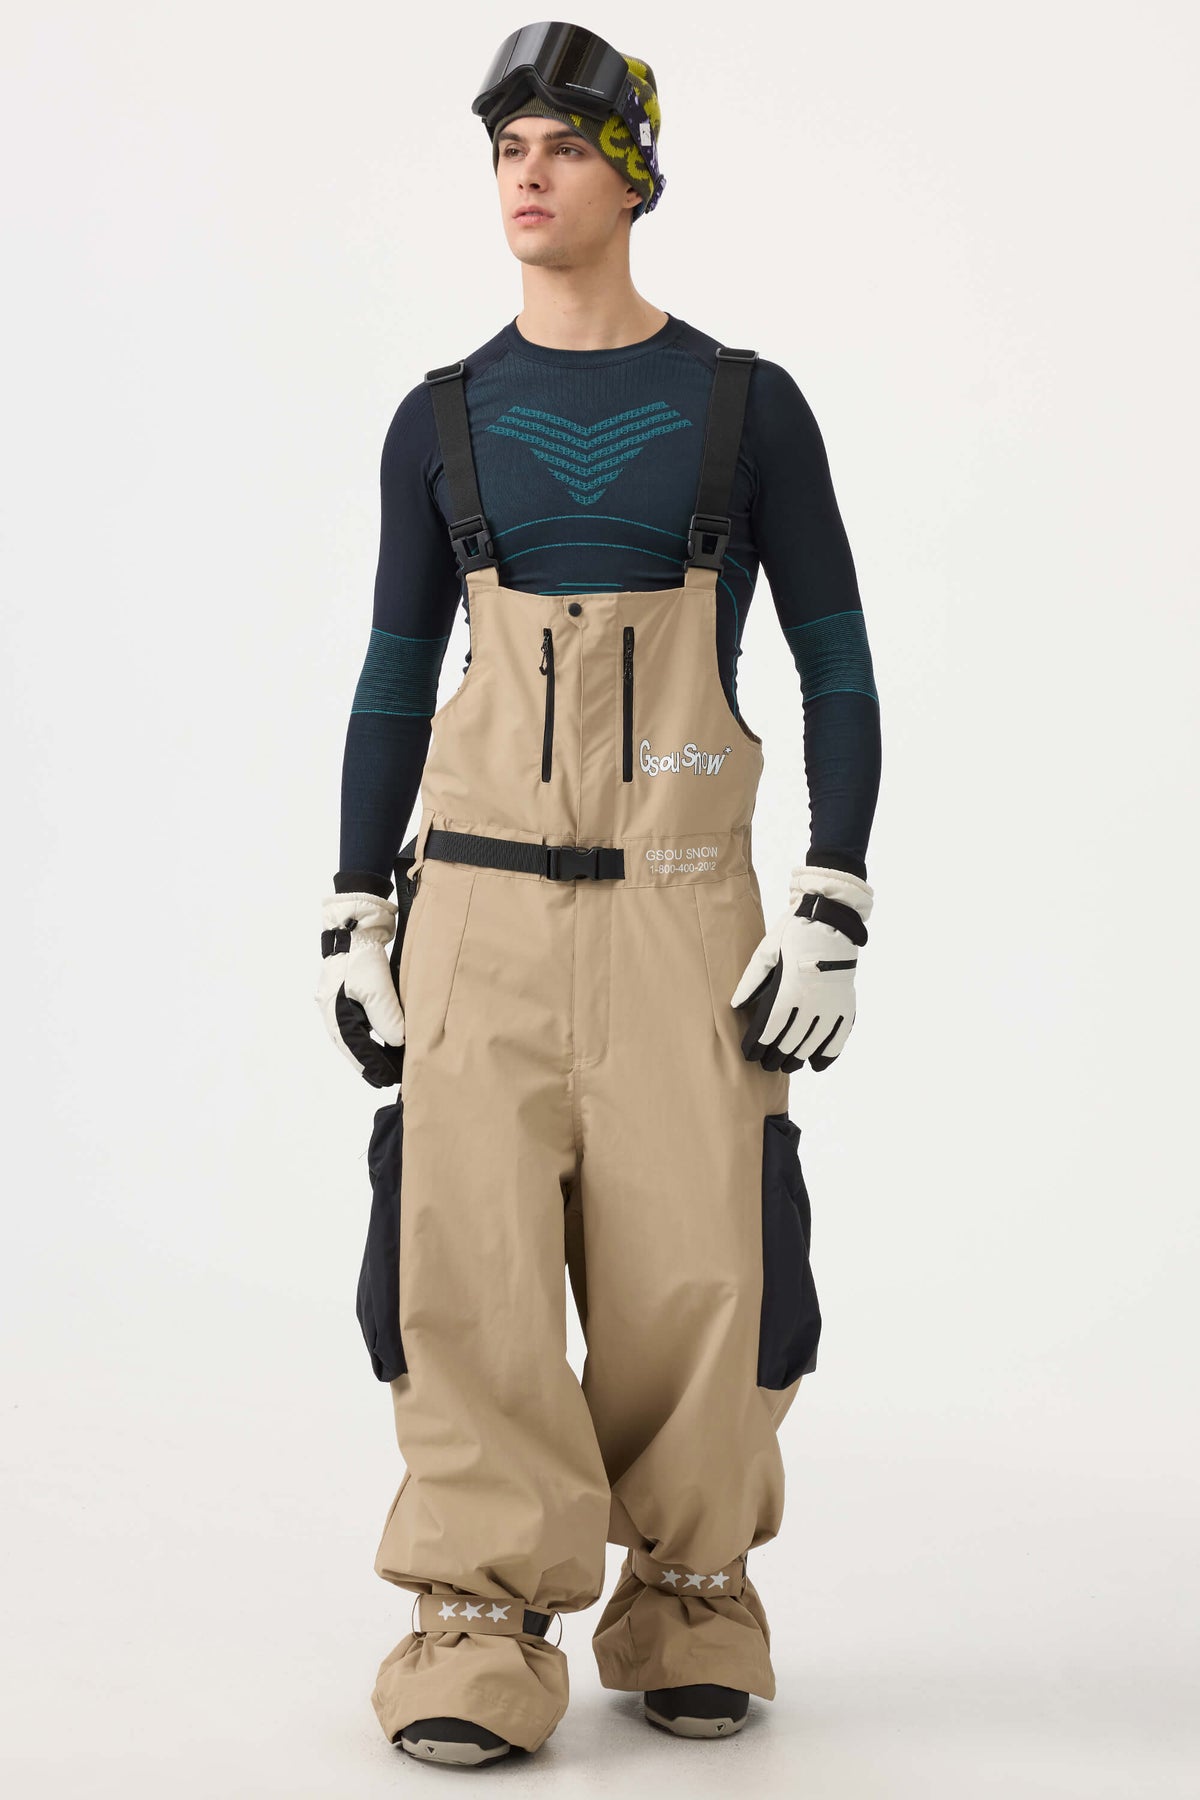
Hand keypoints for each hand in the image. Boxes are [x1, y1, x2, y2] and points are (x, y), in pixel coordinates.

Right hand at [316, 888, 406, 1087]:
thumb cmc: (361, 953)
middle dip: (369, 1061)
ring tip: (388, 1063)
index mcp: (334, 1011)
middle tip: (388, 1079)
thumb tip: (397, 1042)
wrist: (355, 920)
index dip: (372, 1065)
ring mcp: (338, 998)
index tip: (387, 1079)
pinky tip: (383, 1037)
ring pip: (354, 1032)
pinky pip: (358, 1018)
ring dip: (370, 1048)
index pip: (355, 1047)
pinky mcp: (349, 988)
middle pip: (351, 1044)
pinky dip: (370, 1031)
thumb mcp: (376, 986)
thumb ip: (386, 1015)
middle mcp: (332, 1008)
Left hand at [730, 865, 872, 1072]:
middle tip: (767, 1065)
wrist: (831, 921)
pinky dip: (828, 1053)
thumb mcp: (765, 953)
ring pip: (813, 1043)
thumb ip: (750, 982)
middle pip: (790, 1041)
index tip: (750, 1055)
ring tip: (787, 1066)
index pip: (770, 1030)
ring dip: (798, 1058)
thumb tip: (736, 1006)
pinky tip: (817, 1064)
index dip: (758, 1046)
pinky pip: (839, 1036)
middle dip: (776, 1056)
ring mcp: (831, 1005)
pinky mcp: (846, 1004)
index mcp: (788, 990)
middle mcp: (811, 1002)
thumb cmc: (793, 935)